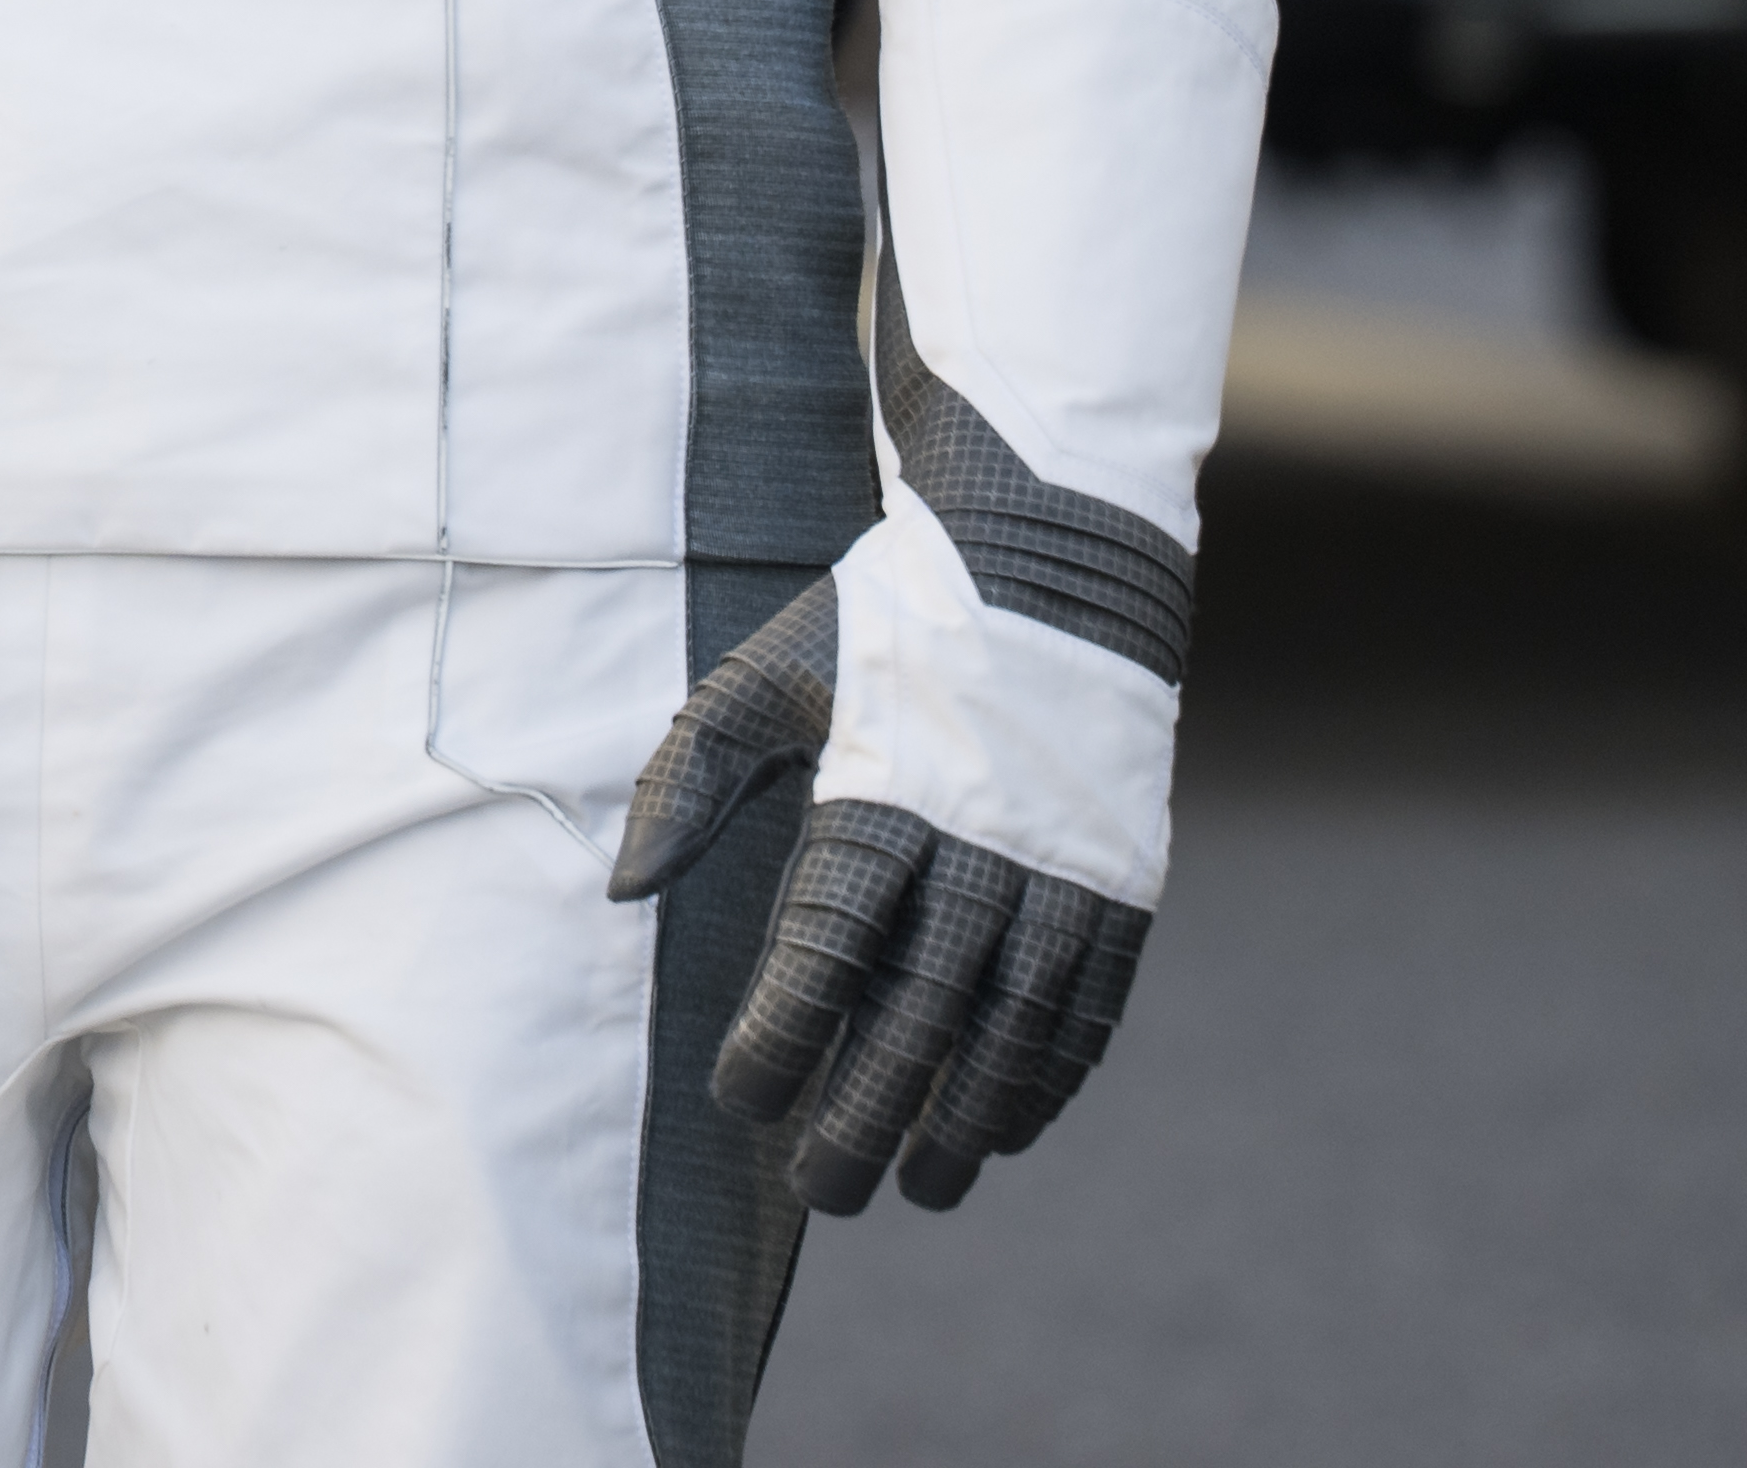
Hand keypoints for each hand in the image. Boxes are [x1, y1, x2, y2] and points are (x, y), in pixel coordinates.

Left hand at [610, 570, 1158, 1215]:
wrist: (1056, 557)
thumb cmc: (884, 628)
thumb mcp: (767, 677)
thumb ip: (689, 779)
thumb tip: (622, 887)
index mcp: (883, 794)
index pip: (825, 951)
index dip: (784, 1040)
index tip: (742, 1099)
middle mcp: (981, 844)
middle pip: (920, 1017)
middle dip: (867, 1117)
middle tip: (822, 1191)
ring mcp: (1063, 867)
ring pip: (1015, 1032)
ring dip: (966, 1123)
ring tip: (921, 1187)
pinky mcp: (1124, 880)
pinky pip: (1090, 1008)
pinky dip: (1049, 1078)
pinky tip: (1007, 1127)